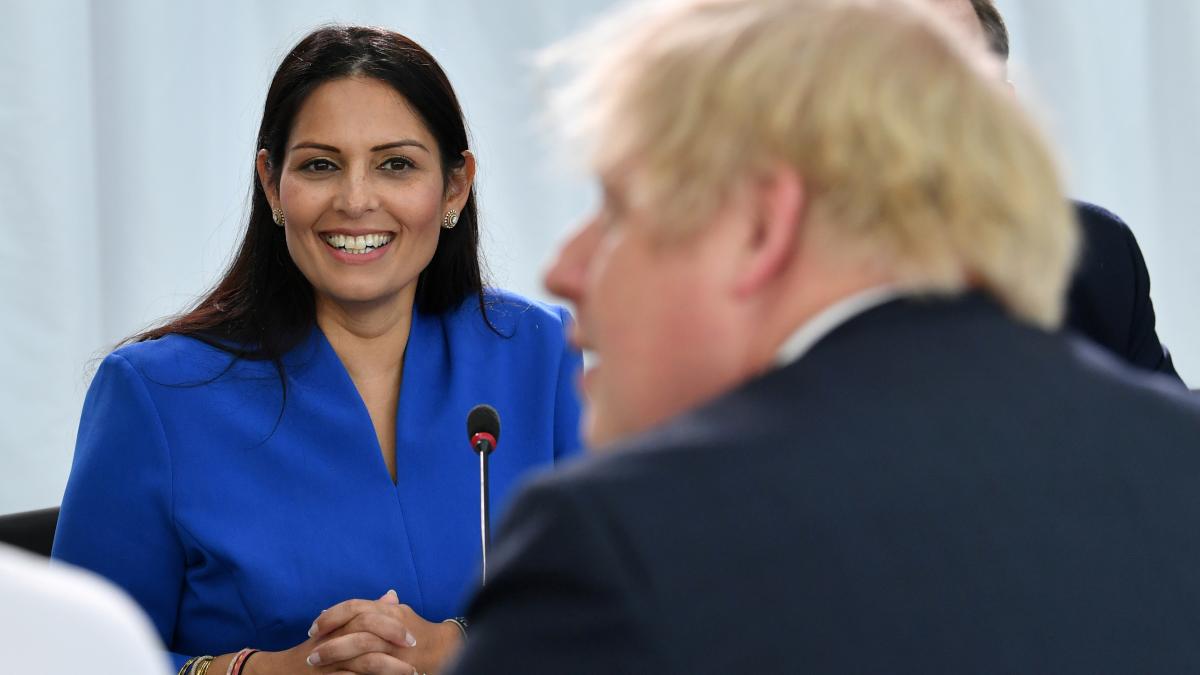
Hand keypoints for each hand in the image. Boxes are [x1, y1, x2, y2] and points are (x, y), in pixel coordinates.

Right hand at [245, 592, 418, 674]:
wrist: (279, 673)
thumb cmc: (315, 651)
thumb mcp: (337, 629)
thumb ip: (365, 613)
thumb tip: (392, 596)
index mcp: (338, 626)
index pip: (367, 616)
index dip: (392, 624)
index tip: (412, 635)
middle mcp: (333, 640)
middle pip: (367, 632)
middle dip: (394, 640)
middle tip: (414, 649)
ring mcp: (329, 662)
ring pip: (365, 661)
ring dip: (391, 668)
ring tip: (412, 673)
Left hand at [307, 590, 463, 674]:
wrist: (443, 650)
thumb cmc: (417, 631)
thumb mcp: (399, 614)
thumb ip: (378, 608)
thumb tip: (357, 605)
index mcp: (388, 610)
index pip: (355, 606)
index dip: (332, 615)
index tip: (314, 627)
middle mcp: (391, 624)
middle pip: (355, 625)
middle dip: (330, 638)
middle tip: (310, 652)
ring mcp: (395, 645)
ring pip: (362, 645)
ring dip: (336, 654)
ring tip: (317, 664)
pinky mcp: (397, 663)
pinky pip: (372, 665)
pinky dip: (352, 669)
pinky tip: (337, 674)